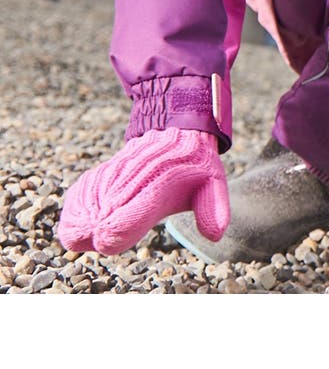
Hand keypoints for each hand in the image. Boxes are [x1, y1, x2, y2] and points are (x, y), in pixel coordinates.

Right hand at [57, 127, 229, 255]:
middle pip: (106, 205)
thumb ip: (213, 209)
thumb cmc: (195, 165)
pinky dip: (76, 203)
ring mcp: (121, 169)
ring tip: (80, 234)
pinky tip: (74, 222)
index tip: (106, 239)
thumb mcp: (213, 184)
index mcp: (164, 182)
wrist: (178, 129)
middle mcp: (138, 174)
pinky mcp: (107, 169)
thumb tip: (214, 235)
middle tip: (93, 238)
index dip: (116, 227)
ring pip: (92, 194)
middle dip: (95, 226)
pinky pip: (84, 187)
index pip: (136, 206)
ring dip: (82, 216)